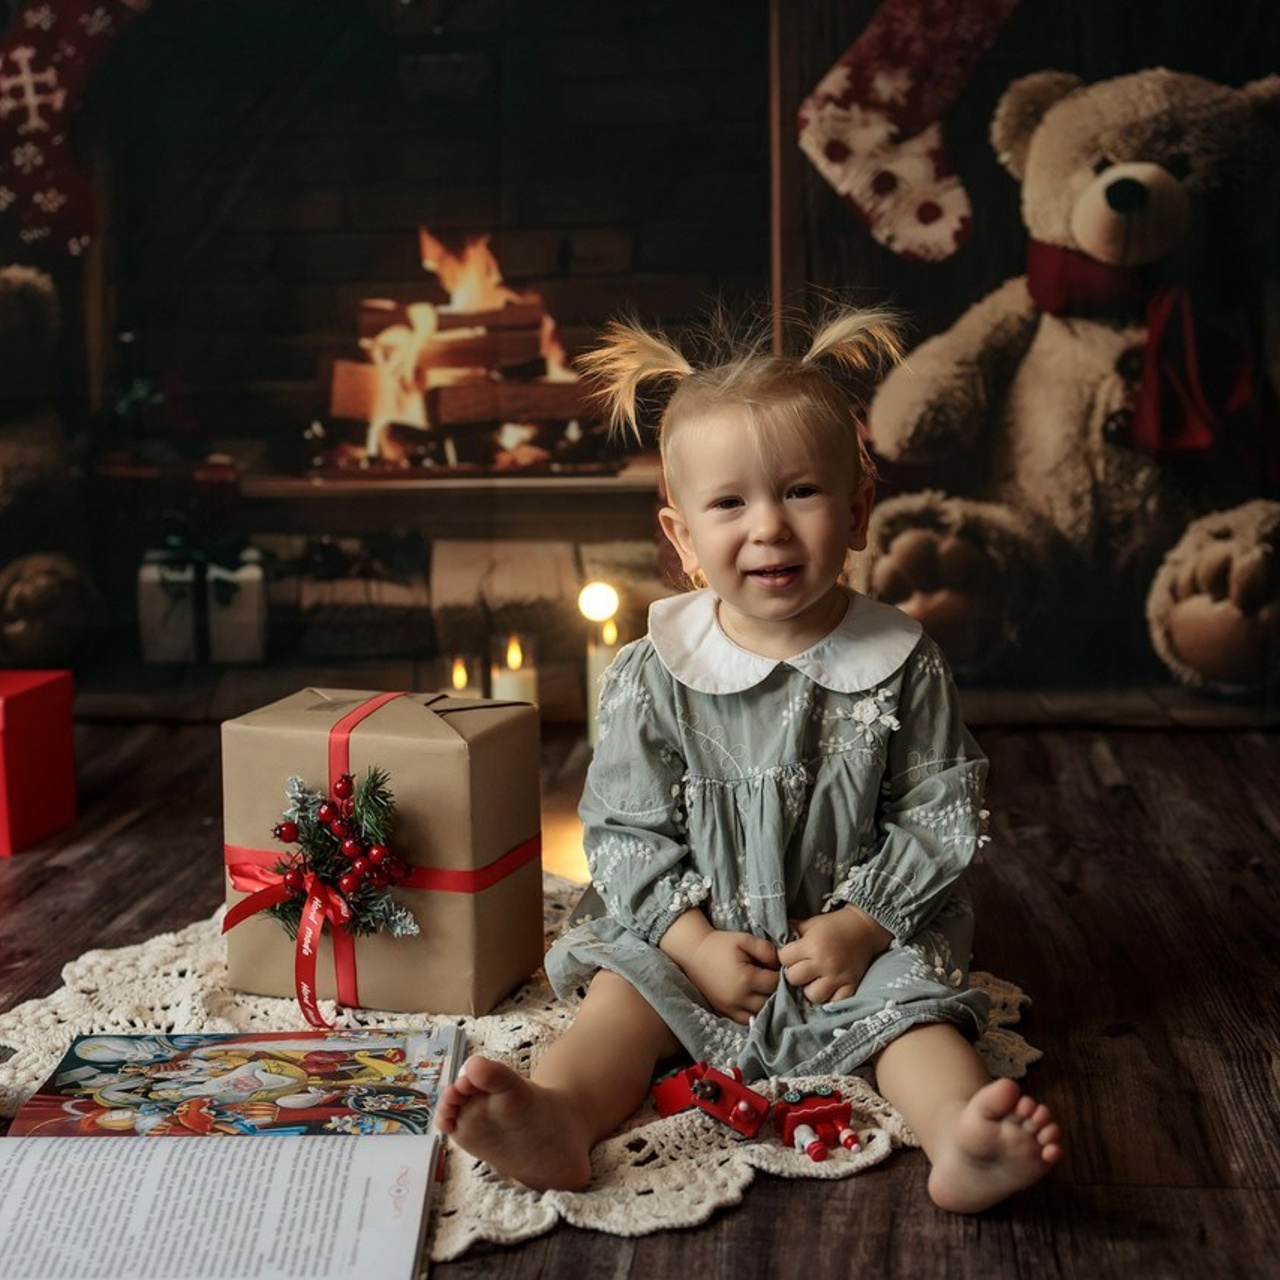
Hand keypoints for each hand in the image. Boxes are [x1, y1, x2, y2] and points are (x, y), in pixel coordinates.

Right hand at [660, 910, 779, 1024]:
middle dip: (776, 991)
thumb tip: (782, 964)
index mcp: (746, 979)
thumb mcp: (745, 940)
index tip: (781, 968)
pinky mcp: (724, 1013)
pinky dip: (754, 1012)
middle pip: (771, 1002)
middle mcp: (739, 999)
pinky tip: (754, 999)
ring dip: (767, 1004)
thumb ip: (767, 950)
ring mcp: (730, 1009)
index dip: (783, 976)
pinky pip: (746, 1020)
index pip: (776, 984)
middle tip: (774, 979)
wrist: (693, 953)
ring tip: (765, 990)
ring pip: (760, 1014)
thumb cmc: (720, 944)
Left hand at [778, 905, 891, 1004]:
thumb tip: (772, 939)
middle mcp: (824, 963)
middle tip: (801, 968)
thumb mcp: (810, 924)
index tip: (791, 955)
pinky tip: (828, 988)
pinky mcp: (851, 986)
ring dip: (810, 988)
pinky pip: (834, 1003)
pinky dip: (829, 998)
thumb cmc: (832, 925)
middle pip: (794, 978)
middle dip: (794, 973)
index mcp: (812, 945)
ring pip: (812, 995)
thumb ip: (791, 931)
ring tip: (813, 980)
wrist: (863, 928)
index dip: (784, 957)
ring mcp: (838, 977)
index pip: (784, 958)